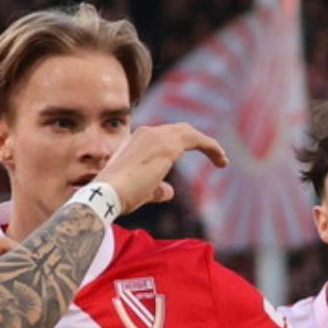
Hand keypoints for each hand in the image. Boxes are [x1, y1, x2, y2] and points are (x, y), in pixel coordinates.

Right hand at [95, 124, 228, 214]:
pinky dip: (210, 146)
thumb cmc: (119, 196)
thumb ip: (157, 189)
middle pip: (179, 131)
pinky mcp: (167, 145)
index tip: (195, 157)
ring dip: (207, 145)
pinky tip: (221, 160)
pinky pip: (196, 139)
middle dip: (198, 142)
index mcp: (137, 141)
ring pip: (188, 133)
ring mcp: (156, 137)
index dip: (182, 145)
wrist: (106, 194)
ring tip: (222, 160)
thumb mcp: (142, 191)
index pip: (164, 137)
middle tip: (216, 157)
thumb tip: (170, 192)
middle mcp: (146, 134)